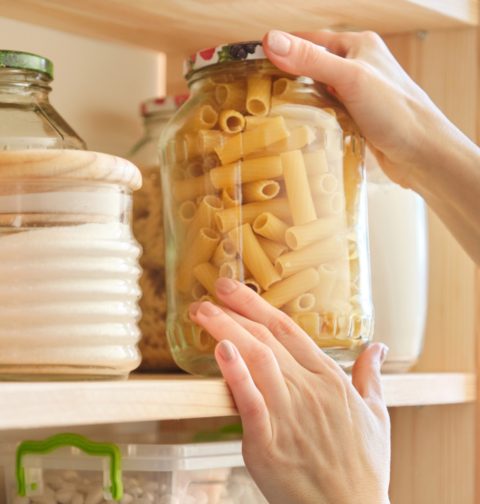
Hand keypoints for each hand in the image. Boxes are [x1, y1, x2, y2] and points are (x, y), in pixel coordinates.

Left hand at [189, 278, 390, 503]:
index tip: (234, 289)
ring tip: (204, 312)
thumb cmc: (363, 468)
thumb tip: (378, 347)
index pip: (288, 330)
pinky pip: (250, 401)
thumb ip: (372, 376)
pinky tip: (220, 352)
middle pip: (267, 338)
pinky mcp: (269, 443)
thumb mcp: (377, 416)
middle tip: (212, 290)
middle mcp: (308, 389)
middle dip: (236, 310)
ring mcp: (288, 414)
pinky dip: (235, 374)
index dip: (258, 305)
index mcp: (329, 379)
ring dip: (228, 330)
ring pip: (257, 360)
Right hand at [262, 29, 451, 189]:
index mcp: (358, 46)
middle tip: (258, 92)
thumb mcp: (349, 79)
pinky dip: (313, 117)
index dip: (281, 48)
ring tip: (272, 111)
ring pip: (318, 91)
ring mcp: (358, 93)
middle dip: (286, 77)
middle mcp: (358, 66)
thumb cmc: (395, 112)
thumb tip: (271, 41)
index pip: (309, 40)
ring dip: (299, 100)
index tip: (252, 61)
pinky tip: (300, 127)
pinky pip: (327, 111)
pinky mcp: (357, 117)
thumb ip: (311, 60)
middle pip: (312, 66)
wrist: (423, 154)